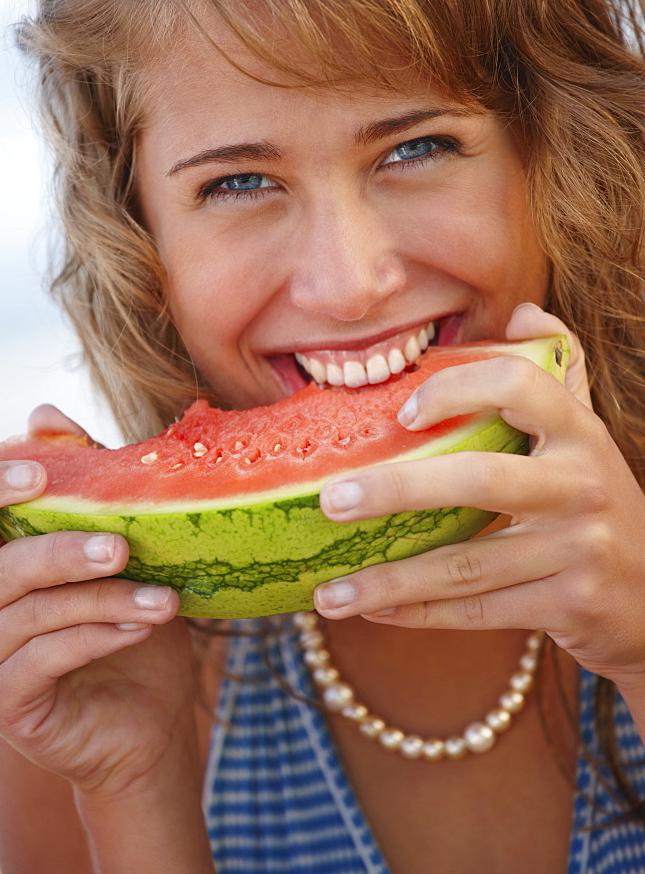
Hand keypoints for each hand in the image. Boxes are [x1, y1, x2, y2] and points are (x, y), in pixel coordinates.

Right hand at [0, 406, 196, 799]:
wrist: (154, 717)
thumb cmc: (133, 621)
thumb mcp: (120, 549)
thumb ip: (85, 485)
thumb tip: (42, 411)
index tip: (41, 470)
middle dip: (60, 547)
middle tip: (121, 544)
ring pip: (29, 612)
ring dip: (100, 598)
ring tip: (162, 598)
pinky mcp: (4, 703)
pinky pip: (40, 660)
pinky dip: (94, 637)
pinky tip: (141, 627)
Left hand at [315, 304, 644, 687]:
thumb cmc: (598, 503)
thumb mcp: (588, 435)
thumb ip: (560, 371)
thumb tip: (525, 312)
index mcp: (578, 432)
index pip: (519, 383)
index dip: (456, 388)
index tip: (401, 413)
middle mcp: (581, 485)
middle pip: (475, 479)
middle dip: (394, 490)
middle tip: (330, 501)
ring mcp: (579, 549)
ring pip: (465, 563)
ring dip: (388, 579)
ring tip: (327, 592)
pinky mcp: (570, 604)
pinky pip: (479, 610)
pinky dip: (419, 614)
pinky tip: (371, 610)